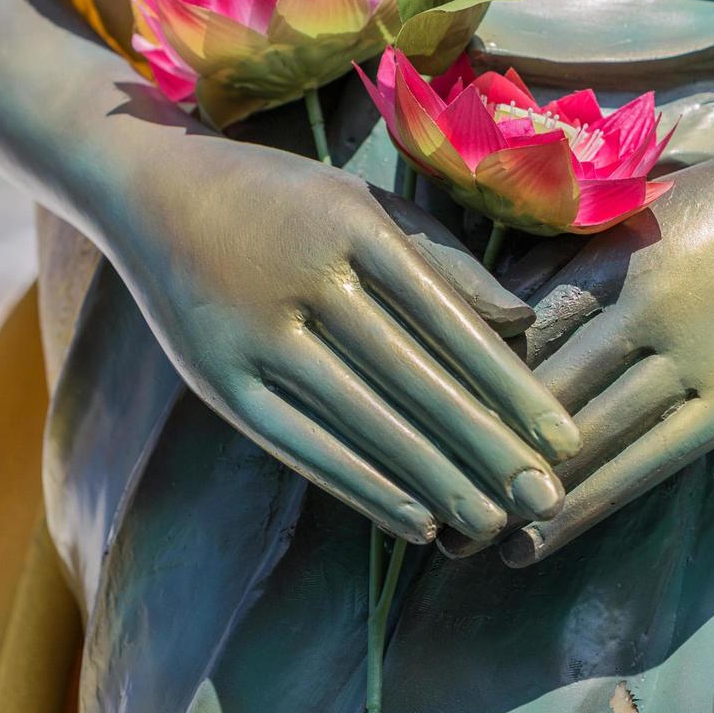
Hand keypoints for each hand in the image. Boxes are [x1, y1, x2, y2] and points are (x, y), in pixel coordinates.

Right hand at [106, 138, 579, 543]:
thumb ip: (445, 259)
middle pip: (414, 379)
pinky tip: (415, 519)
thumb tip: (522, 321)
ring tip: (493, 524)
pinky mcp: (216, 379)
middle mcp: (306, 278)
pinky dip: (362, 485)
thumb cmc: (286, 198)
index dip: (510, 387)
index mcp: (354, 224)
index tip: (562, 439)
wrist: (151, 189)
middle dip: (487, 448)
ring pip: (362, 420)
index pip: (450, 322)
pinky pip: (300, 445)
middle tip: (545, 501)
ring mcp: (254, 331)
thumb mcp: (366, 202)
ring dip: (433, 479)